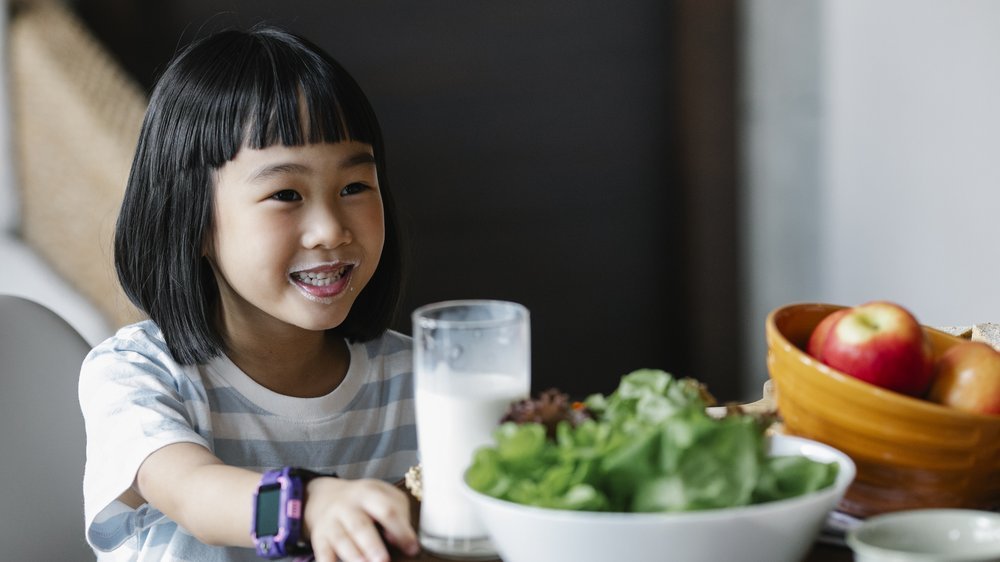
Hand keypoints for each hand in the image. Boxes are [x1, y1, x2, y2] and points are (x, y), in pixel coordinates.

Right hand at [304, 477, 418, 561]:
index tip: (413, 549)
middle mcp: (347, 507)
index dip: (401, 530)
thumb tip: (402, 540)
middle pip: (360, 526)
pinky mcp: (319, 539)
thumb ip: (398, 514)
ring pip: (342, 540)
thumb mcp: (384, 496)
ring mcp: (331, 523)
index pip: (387, 510)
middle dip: (372, 545)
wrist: (325, 497)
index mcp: (369, 493)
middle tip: (384, 560)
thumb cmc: (365, 502)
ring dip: (354, 556)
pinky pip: (322, 553)